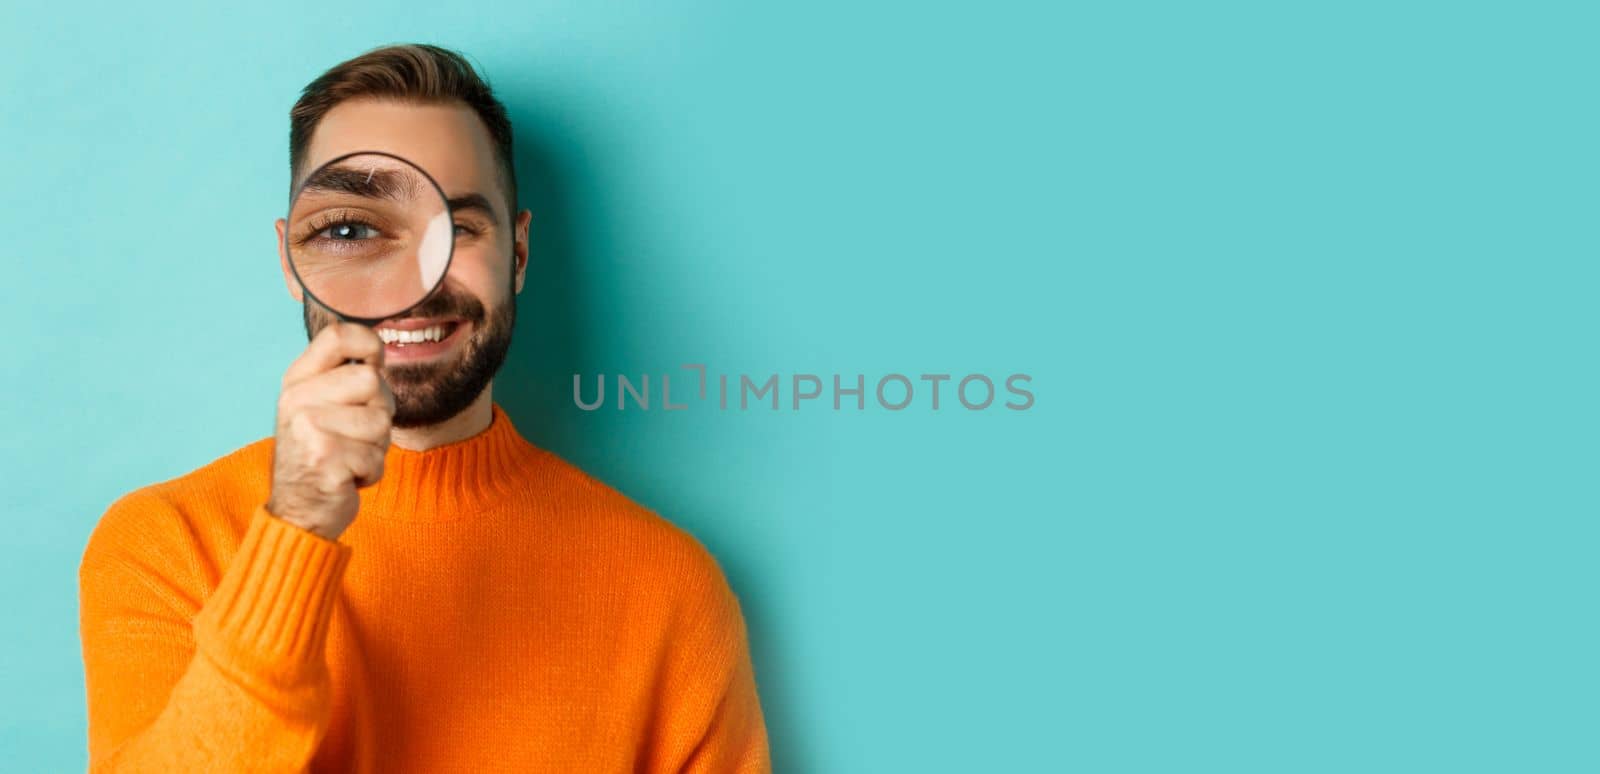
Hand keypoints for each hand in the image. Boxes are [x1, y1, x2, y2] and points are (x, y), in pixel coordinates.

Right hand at [265, 323, 395, 539]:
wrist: (298, 512)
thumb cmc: (322, 454)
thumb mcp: (320, 407)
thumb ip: (343, 376)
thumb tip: (379, 344)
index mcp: (297, 380)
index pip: (338, 335)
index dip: (370, 345)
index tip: (375, 364)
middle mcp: (297, 400)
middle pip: (371, 380)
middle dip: (380, 410)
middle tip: (357, 434)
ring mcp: (308, 429)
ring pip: (380, 421)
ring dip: (376, 446)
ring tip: (350, 456)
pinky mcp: (325, 460)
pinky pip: (377, 457)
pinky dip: (372, 472)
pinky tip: (348, 477)